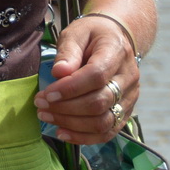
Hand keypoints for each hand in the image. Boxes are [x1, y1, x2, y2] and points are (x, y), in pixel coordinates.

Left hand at [34, 16, 137, 144]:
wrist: (116, 38)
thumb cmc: (92, 35)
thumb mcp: (76, 33)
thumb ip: (67, 51)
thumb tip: (59, 73)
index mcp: (116, 52)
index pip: (96, 76)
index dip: (70, 88)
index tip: (46, 93)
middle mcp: (128, 77)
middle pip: (99, 103)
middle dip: (66, 108)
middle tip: (40, 105)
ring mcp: (130, 97)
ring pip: (103, 122)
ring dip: (71, 124)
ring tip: (46, 117)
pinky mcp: (126, 112)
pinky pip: (107, 132)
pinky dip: (83, 137)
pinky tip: (62, 132)